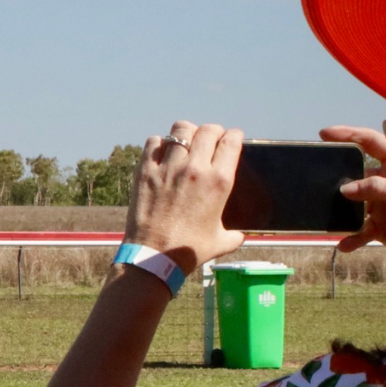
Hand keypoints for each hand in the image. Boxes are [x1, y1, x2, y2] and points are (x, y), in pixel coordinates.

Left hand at [127, 121, 245, 272]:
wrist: (154, 256)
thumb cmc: (189, 250)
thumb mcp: (221, 241)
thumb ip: (234, 234)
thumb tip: (240, 235)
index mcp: (219, 182)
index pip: (231, 142)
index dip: (234, 136)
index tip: (232, 137)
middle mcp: (196, 169)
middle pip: (208, 130)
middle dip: (213, 131)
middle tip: (210, 139)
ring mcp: (169, 168)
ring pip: (181, 130)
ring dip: (187, 132)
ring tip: (186, 141)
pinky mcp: (145, 171)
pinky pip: (153, 142)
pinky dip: (159, 143)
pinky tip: (162, 152)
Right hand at [319, 124, 385, 265]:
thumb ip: (378, 189)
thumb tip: (346, 189)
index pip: (372, 143)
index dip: (350, 135)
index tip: (325, 134)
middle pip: (356, 174)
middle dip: (338, 179)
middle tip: (319, 180)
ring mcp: (381, 204)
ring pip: (352, 205)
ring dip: (342, 213)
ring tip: (332, 219)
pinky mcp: (378, 227)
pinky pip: (358, 230)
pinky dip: (351, 238)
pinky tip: (345, 244)